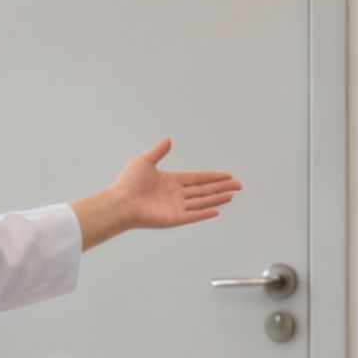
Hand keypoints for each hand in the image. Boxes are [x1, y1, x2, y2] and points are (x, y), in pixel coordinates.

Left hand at [73, 138, 241, 248]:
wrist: (120, 202)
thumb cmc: (128, 182)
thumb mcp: (144, 160)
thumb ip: (159, 151)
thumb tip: (168, 139)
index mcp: (170, 181)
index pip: (197, 179)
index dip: (213, 177)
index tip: (227, 175)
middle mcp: (175, 194)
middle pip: (204, 190)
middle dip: (221, 187)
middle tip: (238, 185)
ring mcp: (176, 207)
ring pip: (202, 202)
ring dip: (217, 198)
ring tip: (232, 194)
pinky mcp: (174, 218)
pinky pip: (193, 215)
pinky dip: (205, 212)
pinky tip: (217, 209)